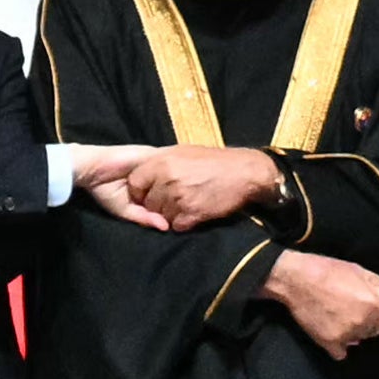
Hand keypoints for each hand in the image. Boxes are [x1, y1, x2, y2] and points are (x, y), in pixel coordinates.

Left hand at [107, 144, 286, 231]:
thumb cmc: (214, 161)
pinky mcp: (193, 213)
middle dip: (158, 205)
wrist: (245, 172)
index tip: (148, 194)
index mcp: (162, 161)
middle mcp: (167, 179)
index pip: (134, 183)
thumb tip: (141, 173)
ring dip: (171, 215)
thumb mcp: (183, 152)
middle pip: (148, 203)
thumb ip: (160, 162)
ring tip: (188, 204)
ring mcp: (180, 197)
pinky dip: (184, 223)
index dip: (139, 192)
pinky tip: (195, 212)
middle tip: (174, 200)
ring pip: (161, 216)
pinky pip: (177, 226)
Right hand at [260, 251, 378, 358]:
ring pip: (357, 340)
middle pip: (374, 332)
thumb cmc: (328, 271)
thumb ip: (375, 284)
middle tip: (355, 312)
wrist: (296, 279)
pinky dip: (338, 345)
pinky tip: (332, 332)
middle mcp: (363, 323)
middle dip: (369, 324)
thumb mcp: (358, 270)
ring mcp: (346, 335)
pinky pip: (340, 352)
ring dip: (352, 333)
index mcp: (374, 305)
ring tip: (339, 318)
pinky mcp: (328, 342)